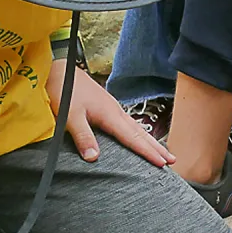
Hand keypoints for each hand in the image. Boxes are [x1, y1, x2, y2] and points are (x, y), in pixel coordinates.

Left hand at [47, 61, 175, 168]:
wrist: (59, 69)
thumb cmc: (64, 89)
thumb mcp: (70, 115)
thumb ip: (83, 136)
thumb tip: (94, 158)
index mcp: (109, 114)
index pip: (132, 138)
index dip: (147, 152)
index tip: (162, 163)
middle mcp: (116, 111)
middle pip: (141, 133)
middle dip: (157, 147)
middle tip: (172, 160)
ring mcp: (113, 107)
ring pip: (136, 127)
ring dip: (150, 141)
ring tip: (162, 152)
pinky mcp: (107, 106)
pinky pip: (129, 123)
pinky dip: (139, 133)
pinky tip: (139, 136)